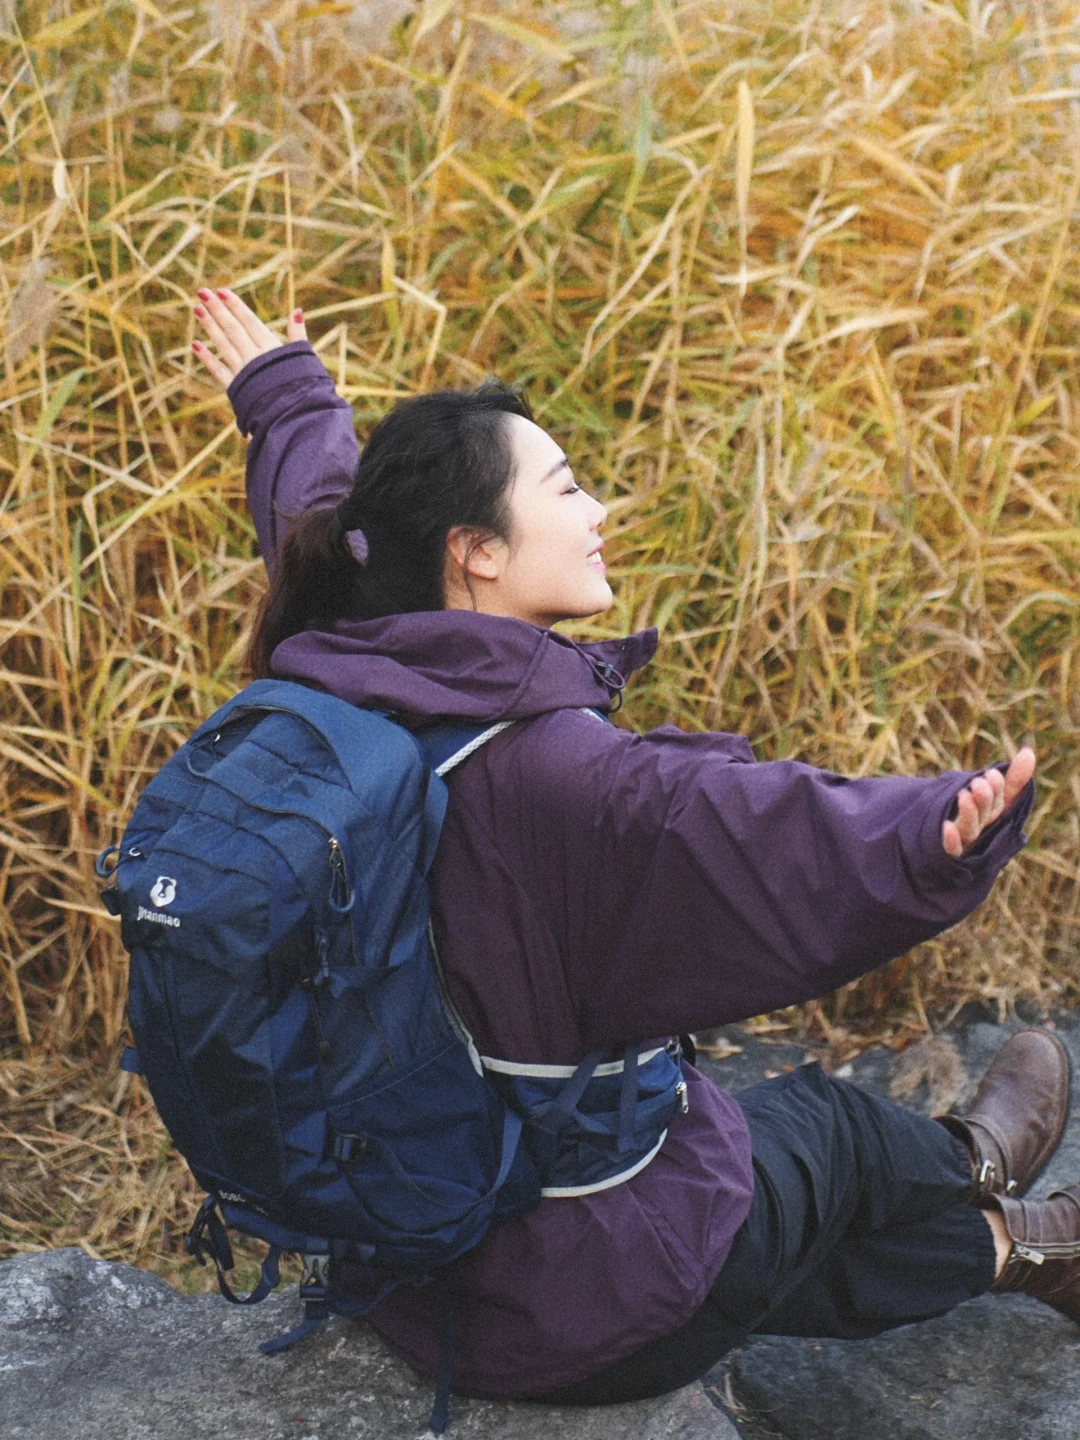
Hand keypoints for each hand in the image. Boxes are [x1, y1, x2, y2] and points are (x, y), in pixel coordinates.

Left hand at [191, 287, 306, 388]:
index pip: (249, 321)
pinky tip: (196, 346)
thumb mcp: (305, 358)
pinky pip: (218, 371)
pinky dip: (207, 359)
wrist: (296, 416)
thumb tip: (297, 310)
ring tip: (196, 309)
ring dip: (210, 326)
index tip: (221, 290)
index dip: (235, 305)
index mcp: (271, 348)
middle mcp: (254, 357)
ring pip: (223, 345)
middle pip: (233, 329)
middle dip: (217, 309)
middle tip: (202, 292)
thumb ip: (298, 334)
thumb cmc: (306, 387)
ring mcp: (243, 372)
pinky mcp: (236, 389)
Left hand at [941, 747, 1035, 857]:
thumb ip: (1012, 778)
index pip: (999, 802)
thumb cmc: (977, 816)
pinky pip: (951, 850)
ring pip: (970, 830)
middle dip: (985, 799)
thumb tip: (1028, 752)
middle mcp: (982, 830)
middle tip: (978, 782)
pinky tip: (946, 826)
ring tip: (963, 795)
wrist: (946, 846)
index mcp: (994, 816)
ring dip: (969, 814)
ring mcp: (966, 843)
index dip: (997, 789)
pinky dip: (951, 840)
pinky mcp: (949, 854)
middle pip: (985, 816)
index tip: (992, 773)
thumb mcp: (993, 796)